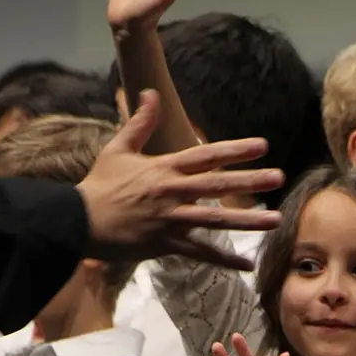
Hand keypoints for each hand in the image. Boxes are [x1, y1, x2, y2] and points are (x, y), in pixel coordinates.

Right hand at [78, 90, 282, 270]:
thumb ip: (140, 122)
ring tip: (276, 220)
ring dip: (247, 221)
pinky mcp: (165, 245)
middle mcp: (172, 193)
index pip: (206, 156)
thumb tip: (150, 91)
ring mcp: (170, 220)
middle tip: (278, 177)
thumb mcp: (117, 148)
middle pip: (217, 185)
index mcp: (164, 168)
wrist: (77, 222)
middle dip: (249, 181)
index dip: (235, 150)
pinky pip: (200, 253)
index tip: (262, 145)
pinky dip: (224, 260)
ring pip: (215, 221)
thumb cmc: (98, 185)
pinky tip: (247, 264)